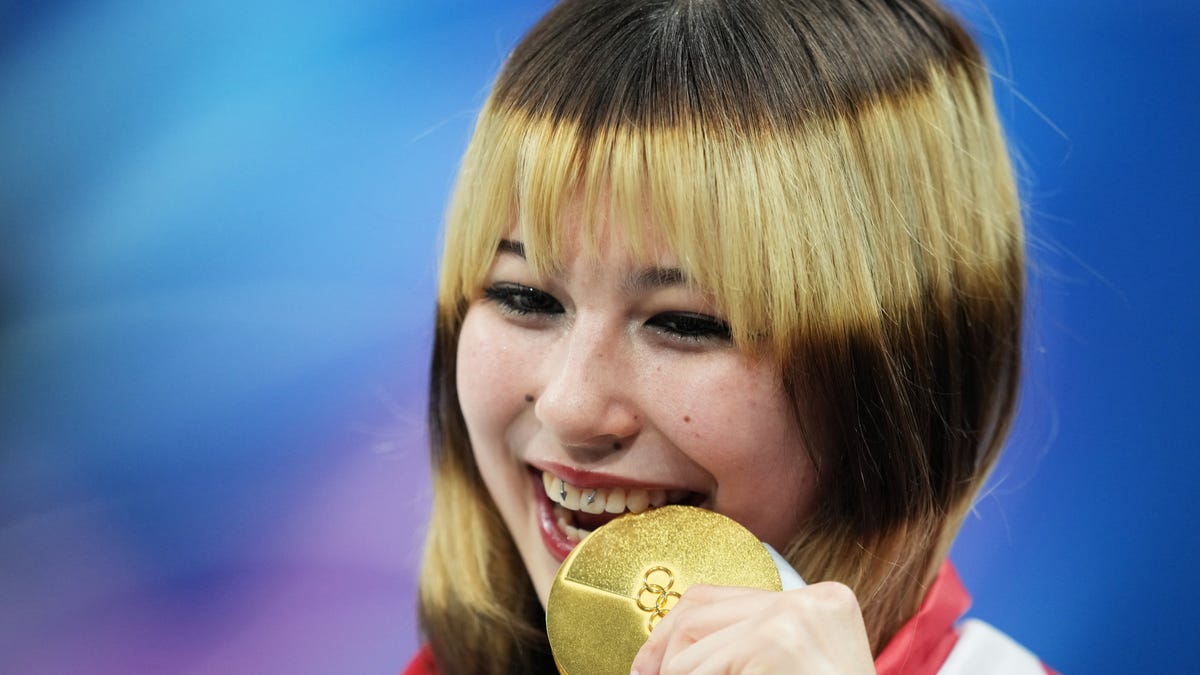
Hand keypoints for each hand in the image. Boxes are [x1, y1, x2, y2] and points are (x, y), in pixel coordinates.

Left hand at [629, 582, 875, 674]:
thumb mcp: (797, 662)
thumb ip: (750, 641)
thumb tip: (669, 653)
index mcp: (819, 599)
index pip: (714, 597)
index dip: (669, 631)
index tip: (648, 666)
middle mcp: (807, 599)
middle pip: (696, 615)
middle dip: (663, 657)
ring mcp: (792, 621)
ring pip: (692, 654)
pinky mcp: (776, 646)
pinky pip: (704, 674)